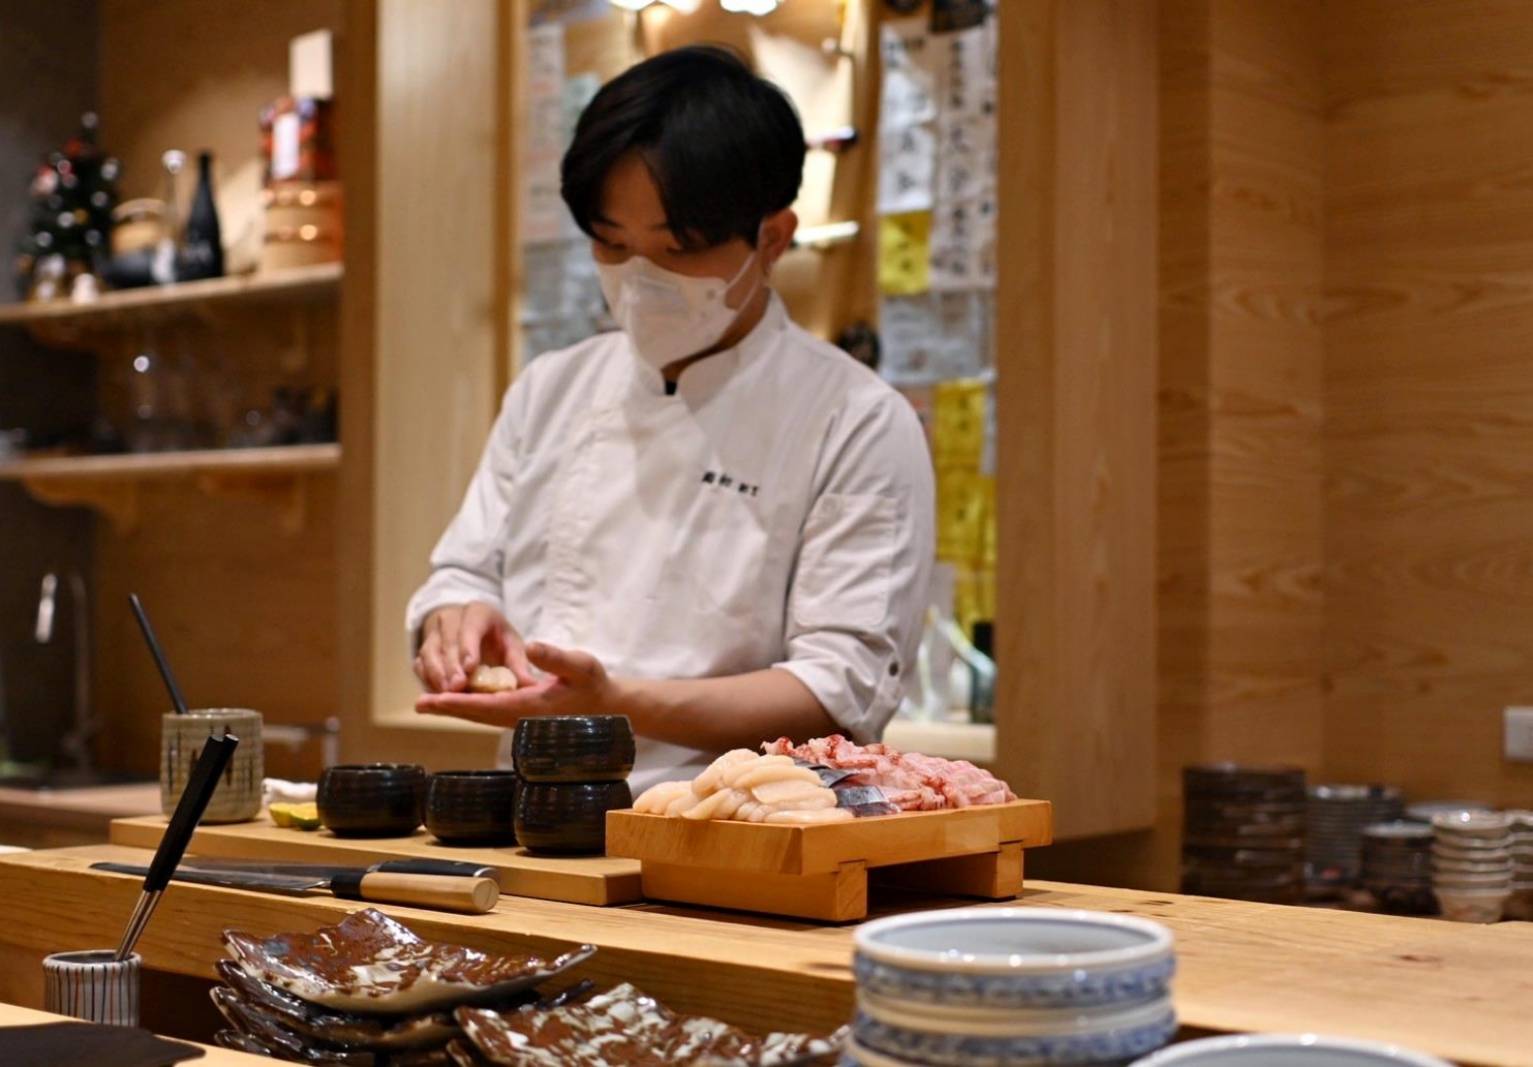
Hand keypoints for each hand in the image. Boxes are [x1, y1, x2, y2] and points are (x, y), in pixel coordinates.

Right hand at [413, 602, 534, 693]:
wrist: (473, 630)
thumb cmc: (497, 639)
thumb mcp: (511, 645)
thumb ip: (519, 663)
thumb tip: (530, 685)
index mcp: (478, 613)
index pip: (471, 626)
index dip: (469, 646)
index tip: (471, 667)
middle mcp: (451, 618)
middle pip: (448, 641)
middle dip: (452, 666)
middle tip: (457, 687)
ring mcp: (434, 633)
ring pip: (429, 652)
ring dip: (436, 674)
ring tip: (446, 694)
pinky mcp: (424, 649)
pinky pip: (420, 664)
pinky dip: (427, 679)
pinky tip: (436, 694)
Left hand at [415, 642, 614, 726]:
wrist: (607, 706)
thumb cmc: (594, 685)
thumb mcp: (581, 666)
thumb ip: (557, 658)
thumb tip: (533, 646)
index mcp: (530, 706)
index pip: (486, 705)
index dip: (457, 702)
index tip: (433, 700)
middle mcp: (520, 716)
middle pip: (476, 714)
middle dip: (448, 707)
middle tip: (420, 704)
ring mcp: (520, 717)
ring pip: (481, 714)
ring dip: (455, 708)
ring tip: (429, 702)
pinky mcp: (522, 713)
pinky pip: (489, 711)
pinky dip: (469, 706)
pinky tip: (457, 699)